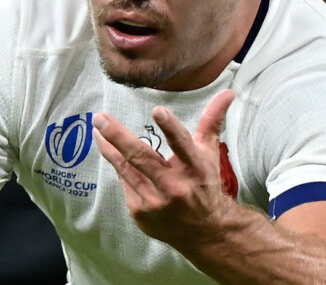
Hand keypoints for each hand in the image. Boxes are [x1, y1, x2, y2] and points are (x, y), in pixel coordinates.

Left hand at [92, 88, 234, 248]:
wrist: (206, 233)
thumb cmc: (205, 183)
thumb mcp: (210, 152)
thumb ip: (212, 120)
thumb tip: (228, 92)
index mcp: (195, 168)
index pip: (182, 144)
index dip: (170, 128)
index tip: (157, 111)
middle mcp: (175, 187)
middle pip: (142, 157)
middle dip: (118, 136)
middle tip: (99, 118)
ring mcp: (155, 203)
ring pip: (126, 169)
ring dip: (108, 147)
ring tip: (96, 129)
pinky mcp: (141, 213)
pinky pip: (125, 182)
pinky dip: (118, 165)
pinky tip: (109, 150)